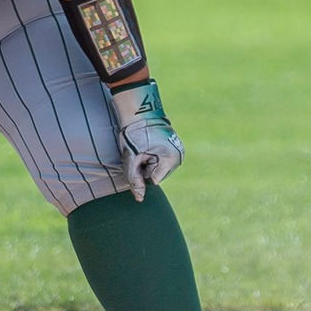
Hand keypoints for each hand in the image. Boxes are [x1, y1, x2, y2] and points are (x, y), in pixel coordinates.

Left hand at [109, 79, 182, 200]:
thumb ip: (134, 180)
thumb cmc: (133, 133)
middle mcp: (179, 156)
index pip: (153, 180)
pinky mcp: (176, 147)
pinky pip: (162, 162)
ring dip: (150, 163)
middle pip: (158, 176)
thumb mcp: (131, 158)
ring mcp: (179, 151)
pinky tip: (150, 146)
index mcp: (170, 158)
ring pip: (160, 170)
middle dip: (146, 168)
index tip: (139, 155)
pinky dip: (154, 157)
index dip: (142, 171)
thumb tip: (139, 199)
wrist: (139, 111)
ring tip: (145, 147)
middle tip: (141, 150)